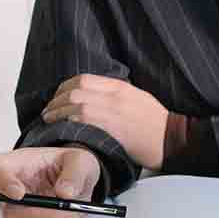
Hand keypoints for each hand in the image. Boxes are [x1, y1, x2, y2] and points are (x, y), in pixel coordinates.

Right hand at [0, 146, 100, 217]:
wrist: (73, 183)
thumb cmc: (67, 166)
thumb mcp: (79, 160)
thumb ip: (75, 172)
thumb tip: (66, 192)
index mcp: (16, 164)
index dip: (0, 181)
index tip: (18, 193)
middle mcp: (9, 191)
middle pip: (10, 210)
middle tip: (71, 217)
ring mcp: (14, 215)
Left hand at [42, 74, 169, 169]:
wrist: (170, 139)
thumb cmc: (155, 122)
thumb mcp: (137, 97)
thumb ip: (116, 94)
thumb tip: (94, 95)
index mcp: (120, 86)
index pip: (84, 79)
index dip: (65, 86)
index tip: (58, 95)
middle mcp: (114, 95)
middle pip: (76, 89)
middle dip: (57, 98)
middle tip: (49, 108)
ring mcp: (112, 111)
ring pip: (76, 103)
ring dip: (57, 110)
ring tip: (48, 118)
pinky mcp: (111, 128)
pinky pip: (83, 120)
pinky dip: (68, 121)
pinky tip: (60, 126)